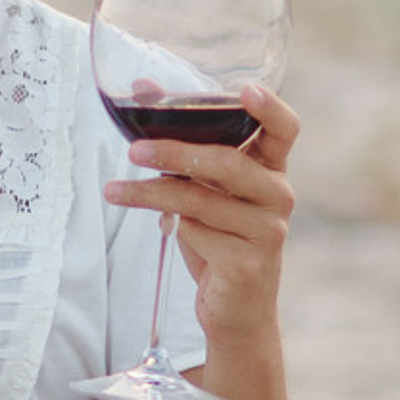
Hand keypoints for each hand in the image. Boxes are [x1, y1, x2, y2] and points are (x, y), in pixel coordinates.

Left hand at [103, 85, 297, 341]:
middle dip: (175, 151)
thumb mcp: (202, 188)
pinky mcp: (248, 263)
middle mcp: (277, 196)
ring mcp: (267, 231)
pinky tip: (161, 229)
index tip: (245, 89)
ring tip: (115, 189)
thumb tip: (141, 90)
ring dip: (151, 192)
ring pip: (201, 199)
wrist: (236, 310)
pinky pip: (198, 233)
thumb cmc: (218, 238)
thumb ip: (183, 142)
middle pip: (227, 162)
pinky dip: (171, 226)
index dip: (270, 107)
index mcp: (270, 169)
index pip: (284, 130)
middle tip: (134, 149)